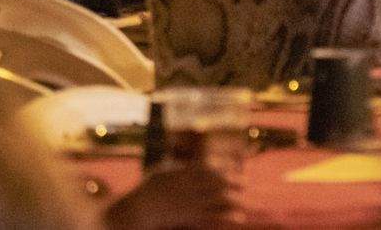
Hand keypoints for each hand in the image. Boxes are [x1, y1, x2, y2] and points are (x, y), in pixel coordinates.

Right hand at [101, 165, 243, 229]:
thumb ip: (180, 167)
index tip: (234, 169)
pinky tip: (237, 217)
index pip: (207, 169)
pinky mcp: (188, 217)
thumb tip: (196, 163)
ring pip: (215, 199)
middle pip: (215, 183)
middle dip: (231, 182)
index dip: (222, 169)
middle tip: (244, 183)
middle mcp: (187, 186)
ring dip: (232, 200)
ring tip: (244, 202)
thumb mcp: (163, 172)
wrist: (136, 210)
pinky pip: (210, 216)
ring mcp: (188, 202)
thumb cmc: (148, 190)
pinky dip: (225, 216)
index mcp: (182, 173)